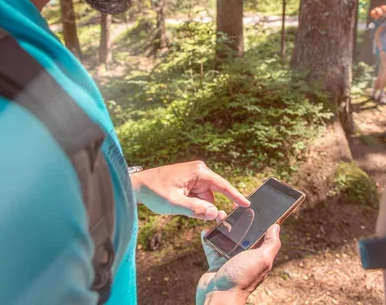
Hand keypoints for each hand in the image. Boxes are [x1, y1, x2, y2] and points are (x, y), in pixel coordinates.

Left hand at [131, 161, 249, 219]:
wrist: (138, 185)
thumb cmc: (154, 191)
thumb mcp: (174, 204)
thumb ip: (195, 210)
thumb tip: (214, 213)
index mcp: (199, 172)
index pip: (223, 186)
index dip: (236, 196)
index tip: (248, 205)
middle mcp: (199, 171)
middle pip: (215, 194)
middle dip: (209, 206)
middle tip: (199, 215)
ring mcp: (195, 176)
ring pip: (206, 198)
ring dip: (198, 206)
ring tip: (179, 206)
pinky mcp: (190, 182)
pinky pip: (199, 197)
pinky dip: (194, 204)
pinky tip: (180, 204)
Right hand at [196, 212, 280, 304]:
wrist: (219, 295)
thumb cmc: (242, 278)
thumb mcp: (262, 258)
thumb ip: (271, 243)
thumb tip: (277, 227)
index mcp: (257, 255)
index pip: (259, 234)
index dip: (257, 220)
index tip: (251, 206)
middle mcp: (244, 257)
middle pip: (241, 234)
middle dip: (237, 220)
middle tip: (232, 207)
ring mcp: (229, 260)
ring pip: (226, 238)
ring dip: (222, 226)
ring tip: (218, 214)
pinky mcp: (215, 263)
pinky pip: (211, 247)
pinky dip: (208, 238)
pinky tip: (206, 229)